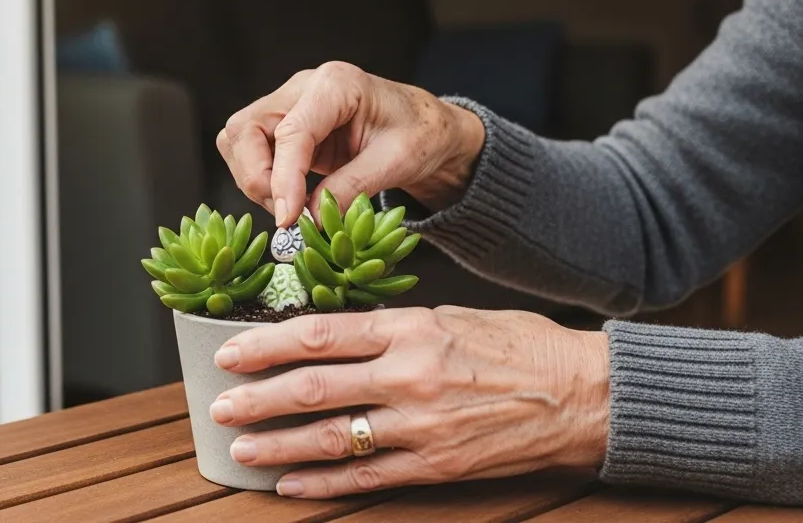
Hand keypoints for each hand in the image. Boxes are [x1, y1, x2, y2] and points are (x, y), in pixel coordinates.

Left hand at [208, 306, 608, 497]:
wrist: (583, 394)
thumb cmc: (519, 347)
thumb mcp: (450, 316)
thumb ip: (390, 328)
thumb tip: (329, 338)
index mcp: (410, 327)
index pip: (318, 334)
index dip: (265, 346)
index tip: (230, 353)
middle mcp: (409, 374)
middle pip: (311, 387)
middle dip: (256, 399)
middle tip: (220, 406)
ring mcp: (421, 425)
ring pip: (330, 438)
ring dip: (278, 446)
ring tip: (242, 449)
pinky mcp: (436, 465)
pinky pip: (365, 478)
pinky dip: (322, 484)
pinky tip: (290, 486)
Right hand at [216, 61, 484, 226]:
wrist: (424, 128)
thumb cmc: (419, 135)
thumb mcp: (397, 162)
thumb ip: (352, 187)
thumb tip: (311, 219)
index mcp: (336, 83)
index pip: (291, 131)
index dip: (283, 178)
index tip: (287, 218)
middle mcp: (302, 87)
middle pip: (246, 128)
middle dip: (257, 177)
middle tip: (287, 215)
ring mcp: (288, 105)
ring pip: (239, 140)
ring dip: (255, 180)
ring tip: (292, 208)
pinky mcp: (283, 126)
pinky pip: (250, 152)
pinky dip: (260, 179)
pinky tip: (289, 198)